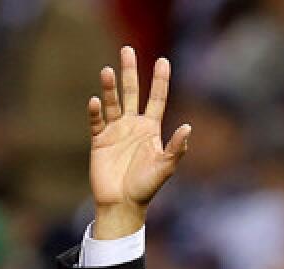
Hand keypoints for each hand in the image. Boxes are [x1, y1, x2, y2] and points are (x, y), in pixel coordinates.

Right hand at [87, 46, 191, 237]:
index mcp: (151, 129)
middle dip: (130, 72)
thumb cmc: (146, 187)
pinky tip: (96, 101)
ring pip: (113, 102)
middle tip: (127, 49)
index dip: (160, 80)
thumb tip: (188, 127)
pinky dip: (96, 111)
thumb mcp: (165, 167)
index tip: (163, 60)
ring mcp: (115, 131)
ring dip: (109, 87)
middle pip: (132, 92)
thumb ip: (176, 148)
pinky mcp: (98, 140)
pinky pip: (96, 121)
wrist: (123, 204)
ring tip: (107, 70)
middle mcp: (133, 126)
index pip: (157, 99)